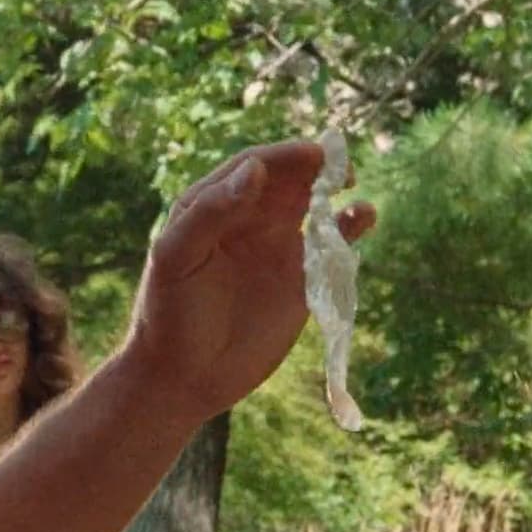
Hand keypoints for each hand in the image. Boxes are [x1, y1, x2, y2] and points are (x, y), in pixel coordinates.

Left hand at [123, 139, 376, 424]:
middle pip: (290, 179)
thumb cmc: (168, 313)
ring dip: (336, 191)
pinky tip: (364, 217)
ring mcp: (277, 248)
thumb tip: (255, 170)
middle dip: (316, 167)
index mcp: (213, 204)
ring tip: (351, 185)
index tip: (313, 154)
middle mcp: (248, 219)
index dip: (284, 156)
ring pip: (315, 206)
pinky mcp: (301, 281)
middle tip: (341, 167)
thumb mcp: (177, 257)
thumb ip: (211, 211)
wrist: (183, 377)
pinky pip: (331, 246)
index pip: (254, 166)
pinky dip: (350, 227)